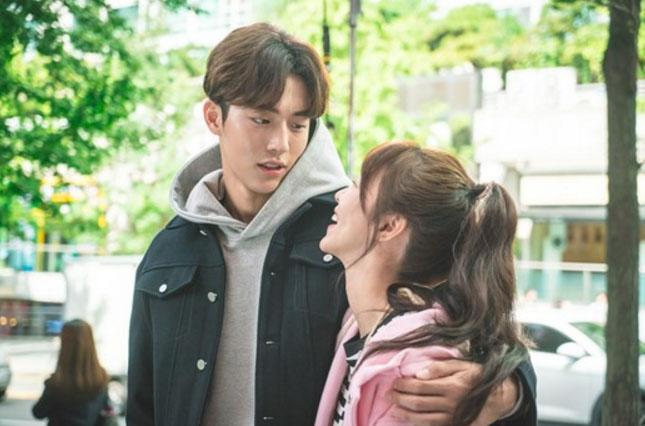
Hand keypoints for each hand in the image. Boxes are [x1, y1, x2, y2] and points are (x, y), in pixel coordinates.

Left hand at [388, 359, 518, 425]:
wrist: (500, 397)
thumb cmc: (476, 376)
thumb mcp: (461, 365)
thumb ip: (440, 367)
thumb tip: (419, 373)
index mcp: (452, 387)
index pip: (419, 387)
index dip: (403, 386)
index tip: (394, 382)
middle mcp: (452, 405)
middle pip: (418, 404)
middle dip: (400, 399)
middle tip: (389, 394)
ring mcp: (453, 419)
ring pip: (423, 419)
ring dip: (405, 414)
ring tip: (394, 408)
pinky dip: (418, 424)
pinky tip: (409, 419)